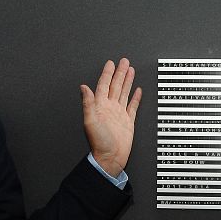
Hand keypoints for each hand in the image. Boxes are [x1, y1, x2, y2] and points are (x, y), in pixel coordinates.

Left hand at [81, 58, 141, 175]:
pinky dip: (135, 97)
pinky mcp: (128, 121)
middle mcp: (109, 108)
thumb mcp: (90, 120)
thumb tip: (83, 87)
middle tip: (124, 62)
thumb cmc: (99, 143)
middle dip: (119, 73)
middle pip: (115, 85)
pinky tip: (137, 90)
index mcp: (100, 106)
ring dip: (127, 81)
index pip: (104, 85)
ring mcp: (119, 114)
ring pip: (124, 92)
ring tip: (131, 70)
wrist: (110, 157)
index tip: (110, 63)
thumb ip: (88, 103)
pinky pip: (132, 106)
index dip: (107, 73)